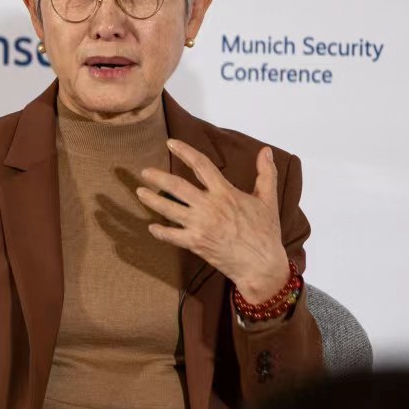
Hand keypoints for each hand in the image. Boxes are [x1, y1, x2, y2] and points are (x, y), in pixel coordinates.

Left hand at [136, 142, 288, 303]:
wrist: (262, 264)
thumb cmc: (266, 232)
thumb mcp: (268, 199)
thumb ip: (266, 173)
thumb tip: (266, 151)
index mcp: (225, 193)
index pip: (201, 165)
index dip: (185, 151)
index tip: (171, 143)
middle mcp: (210, 207)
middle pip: (177, 186)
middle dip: (158, 177)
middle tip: (145, 172)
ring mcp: (200, 225)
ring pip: (169, 209)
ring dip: (152, 200)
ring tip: (140, 192)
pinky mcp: (195, 243)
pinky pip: (171, 236)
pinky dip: (160, 231)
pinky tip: (151, 227)